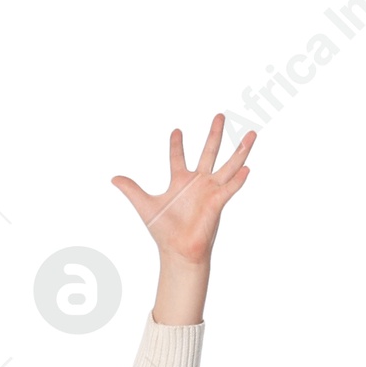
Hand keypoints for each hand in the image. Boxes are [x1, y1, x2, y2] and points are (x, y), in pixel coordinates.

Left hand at [111, 113, 254, 264]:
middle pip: (209, 152)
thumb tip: (113, 178)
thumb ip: (131, 189)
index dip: (176, 144)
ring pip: (228, 166)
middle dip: (214, 134)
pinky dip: (238, 180)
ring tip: (252, 134)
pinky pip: (230, 188)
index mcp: (180, 182)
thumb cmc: (164, 231)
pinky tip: (247, 168)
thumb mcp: (145, 205)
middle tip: (220, 115)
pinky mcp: (217, 202)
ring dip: (240, 151)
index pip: (177, 157)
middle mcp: (198, 183)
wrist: (177, 251)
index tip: (176, 131)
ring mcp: (211, 191)